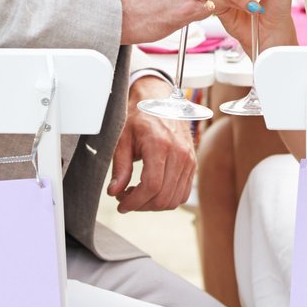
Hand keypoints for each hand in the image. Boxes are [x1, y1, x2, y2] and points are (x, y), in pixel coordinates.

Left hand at [108, 75, 194, 211]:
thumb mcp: (123, 138)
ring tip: (137, 195)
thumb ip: (120, 166)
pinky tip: (152, 191)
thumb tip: (114, 192)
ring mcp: (189, 159)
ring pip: (174, 199)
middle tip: (126, 199)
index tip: (121, 204)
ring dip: (153, 205)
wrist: (161, 101)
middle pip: (163, 197)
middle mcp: (179, 153)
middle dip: (141, 205)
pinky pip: (183, 193)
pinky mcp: (192, 164)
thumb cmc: (140, 117)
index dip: (134, 201)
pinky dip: (167, 199)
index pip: (152, 186)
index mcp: (160, 144)